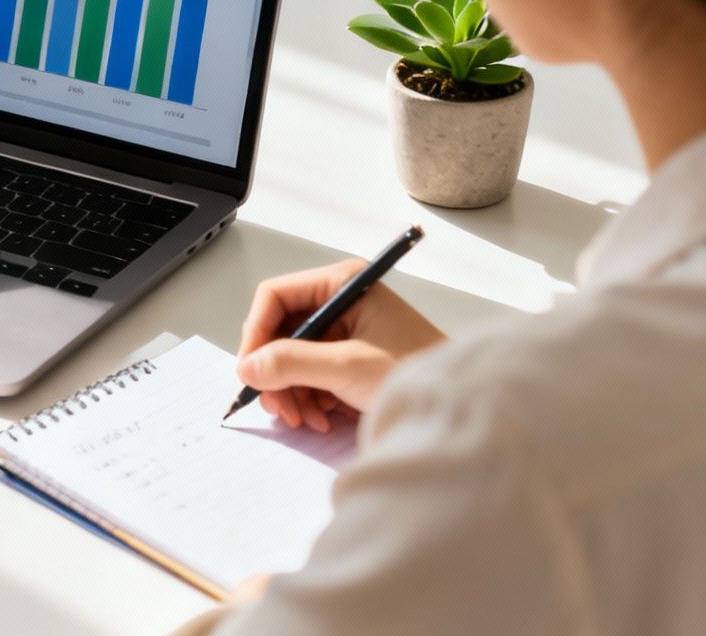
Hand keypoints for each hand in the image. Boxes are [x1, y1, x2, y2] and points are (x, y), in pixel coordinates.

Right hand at [235, 259, 444, 430]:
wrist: (458, 406)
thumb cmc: (416, 372)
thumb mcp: (348, 366)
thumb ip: (292, 362)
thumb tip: (247, 367)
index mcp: (343, 284)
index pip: (276, 297)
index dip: (257, 333)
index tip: (250, 370)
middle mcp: (341, 301)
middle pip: (281, 331)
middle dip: (276, 372)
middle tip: (277, 406)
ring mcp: (345, 331)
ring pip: (292, 357)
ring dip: (291, 391)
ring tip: (305, 419)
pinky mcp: (349, 358)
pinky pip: (310, 374)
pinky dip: (308, 399)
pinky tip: (321, 419)